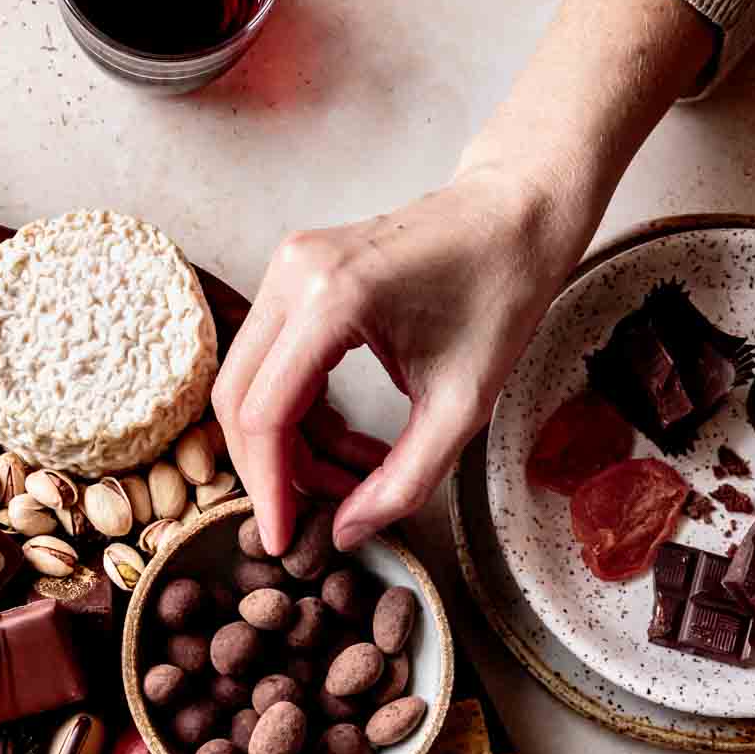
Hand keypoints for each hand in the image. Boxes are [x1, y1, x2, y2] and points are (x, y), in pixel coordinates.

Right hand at [214, 0, 715, 556]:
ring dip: (289, 443)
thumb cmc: (502, 290)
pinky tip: (350, 437)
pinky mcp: (295, 273)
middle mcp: (293, 274)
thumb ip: (404, 480)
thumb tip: (346, 532)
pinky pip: (272, 360)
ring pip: (249, 383)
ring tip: (356, 473)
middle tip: (315, 514)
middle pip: (238, 398)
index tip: (281, 540)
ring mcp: (287, 267)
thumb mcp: (463, 404)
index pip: (264, 413)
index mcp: (332, 299)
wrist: (516, 213)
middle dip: (271, 469)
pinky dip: (300, 410)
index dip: (268, 488)